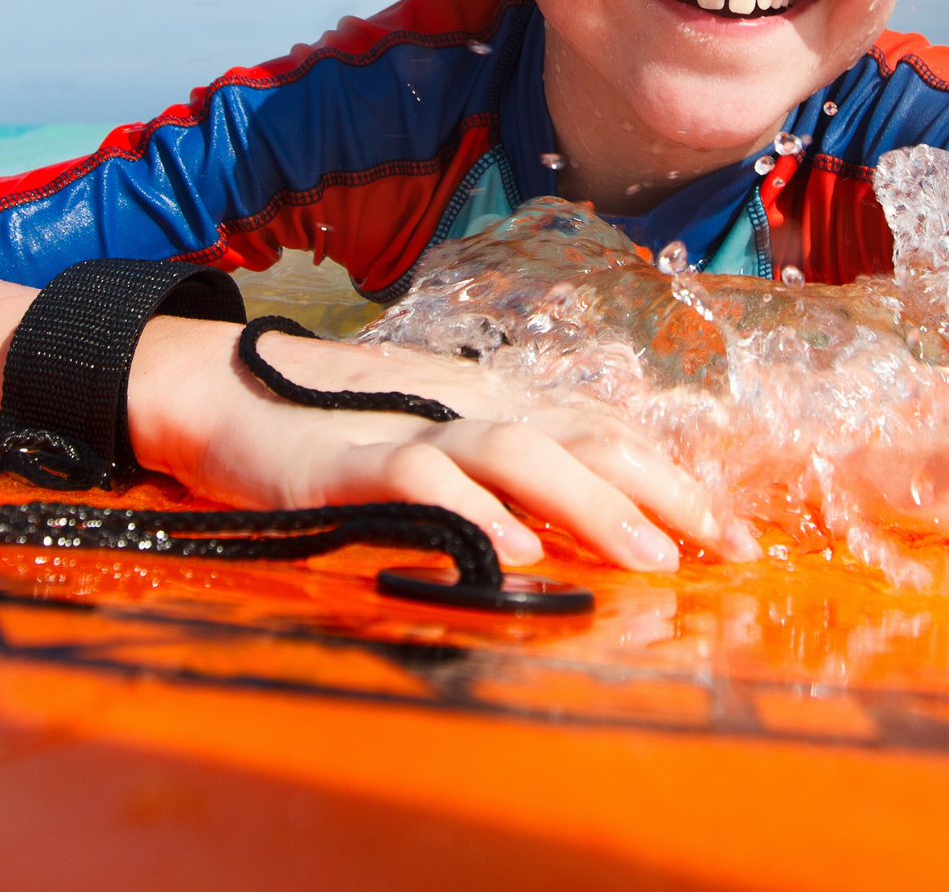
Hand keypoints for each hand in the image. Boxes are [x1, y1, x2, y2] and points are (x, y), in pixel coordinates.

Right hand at [126, 316, 754, 571]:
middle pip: (586, 435)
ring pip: (522, 451)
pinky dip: (474, 514)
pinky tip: (517, 553)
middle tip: (724, 549)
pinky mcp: (348, 466)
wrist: (212, 391)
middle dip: (663, 492)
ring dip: (593, 503)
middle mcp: (468, 407)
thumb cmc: (330, 428)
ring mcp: (410, 431)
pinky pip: (423, 483)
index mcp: (494, 404)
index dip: (675, 478)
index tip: (736, 536)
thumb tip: (584, 529)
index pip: (605, 431)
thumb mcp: (433, 444)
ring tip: (648, 558)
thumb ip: (502, 476)